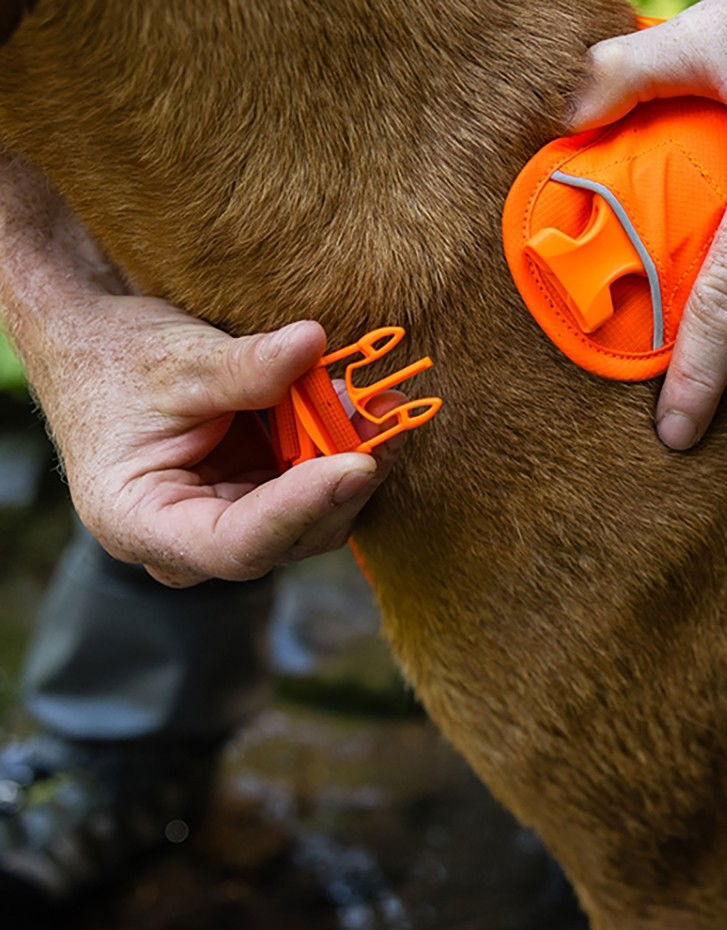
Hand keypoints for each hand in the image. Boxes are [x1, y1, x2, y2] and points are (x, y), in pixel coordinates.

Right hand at [25, 297, 396, 586]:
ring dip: (354, 464)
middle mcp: (189, 545)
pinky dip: (343, 453)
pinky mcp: (259, 502)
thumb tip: (313, 343)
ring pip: (313, 521)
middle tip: (386, 418)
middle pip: (287, 540)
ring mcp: (229, 526)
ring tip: (382, 405)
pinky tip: (368, 412)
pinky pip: (315, 493)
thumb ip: (244, 365)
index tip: (356, 465)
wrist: (96, 350)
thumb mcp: (175, 358)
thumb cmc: (114, 359)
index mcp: (141, 524)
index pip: (235, 545)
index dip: (301, 509)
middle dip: (343, 481)